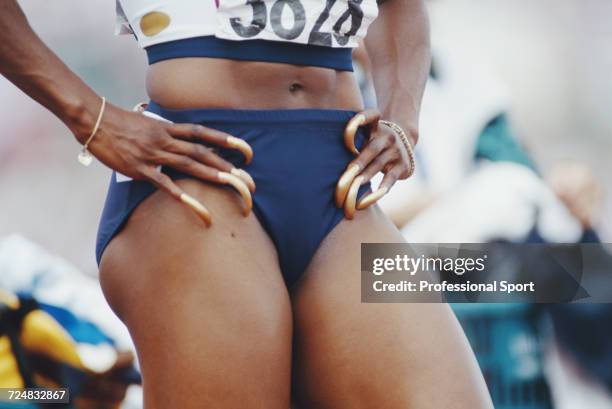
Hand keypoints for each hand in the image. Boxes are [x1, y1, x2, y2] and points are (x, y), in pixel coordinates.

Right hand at [84, 102, 255, 225]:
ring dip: (215, 176)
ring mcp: (155, 154)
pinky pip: (167, 185)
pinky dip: (185, 198)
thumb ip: (166, 132)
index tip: (246, 150)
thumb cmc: (120, 123)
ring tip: (235, 187)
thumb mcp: (147, 123)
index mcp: (169, 128)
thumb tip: (180, 140)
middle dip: (228, 165)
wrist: (94, 120)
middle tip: (249, 180)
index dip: (226, 140)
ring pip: (191, 165)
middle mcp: (166, 139)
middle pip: (203, 152)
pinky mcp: (141, 169)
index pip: (203, 132)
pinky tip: (200, 209)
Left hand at [335, 109, 415, 218]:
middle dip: (356, 164)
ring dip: (363, 179)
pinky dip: (378, 192)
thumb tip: (319, 158)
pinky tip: (366, 200)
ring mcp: (396, 151)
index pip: (371, 115)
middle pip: (370, 149)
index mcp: (375, 125)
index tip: (349, 129)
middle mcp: (387, 136)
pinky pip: (389, 180)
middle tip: (344, 176)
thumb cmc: (372, 141)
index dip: (360, 119)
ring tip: (350, 190)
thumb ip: (350, 140)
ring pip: (376, 166)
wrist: (404, 145)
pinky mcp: (402, 167)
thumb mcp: (366, 134)